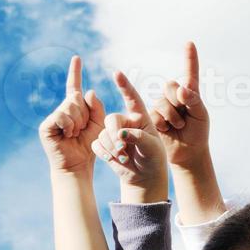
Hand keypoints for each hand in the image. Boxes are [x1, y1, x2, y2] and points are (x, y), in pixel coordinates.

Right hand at [38, 56, 105, 176]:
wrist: (78, 164)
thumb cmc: (89, 145)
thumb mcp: (100, 123)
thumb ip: (97, 106)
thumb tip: (87, 91)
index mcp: (74, 108)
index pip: (74, 86)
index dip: (75, 72)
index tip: (77, 58)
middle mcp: (61, 110)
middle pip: (75, 97)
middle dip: (84, 113)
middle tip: (81, 129)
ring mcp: (52, 118)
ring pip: (69, 106)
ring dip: (77, 121)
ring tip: (74, 134)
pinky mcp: (46, 127)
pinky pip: (61, 116)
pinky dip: (68, 125)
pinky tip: (67, 135)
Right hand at [92, 71, 168, 198]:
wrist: (144, 176)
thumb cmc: (153, 158)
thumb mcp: (152, 147)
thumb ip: (138, 137)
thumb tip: (120, 133)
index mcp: (140, 117)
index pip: (132, 98)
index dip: (124, 85)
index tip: (117, 73)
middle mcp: (125, 122)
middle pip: (111, 119)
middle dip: (114, 133)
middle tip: (122, 147)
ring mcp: (113, 134)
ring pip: (102, 133)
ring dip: (110, 146)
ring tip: (122, 156)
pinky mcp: (104, 145)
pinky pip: (96, 143)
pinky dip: (103, 152)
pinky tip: (113, 159)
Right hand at [150, 42, 209, 170]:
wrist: (186, 152)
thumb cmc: (197, 132)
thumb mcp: (201, 115)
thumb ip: (193, 100)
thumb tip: (181, 88)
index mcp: (190, 93)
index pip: (190, 72)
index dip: (189, 58)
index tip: (189, 43)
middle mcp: (174, 96)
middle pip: (170, 86)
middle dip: (178, 101)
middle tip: (185, 117)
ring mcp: (161, 106)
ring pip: (161, 101)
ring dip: (172, 116)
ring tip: (178, 126)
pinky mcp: (151, 116)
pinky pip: (155, 113)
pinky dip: (163, 123)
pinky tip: (167, 130)